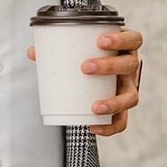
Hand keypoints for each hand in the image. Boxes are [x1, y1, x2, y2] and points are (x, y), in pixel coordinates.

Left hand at [26, 27, 143, 136]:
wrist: (100, 71)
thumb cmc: (92, 57)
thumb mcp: (80, 49)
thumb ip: (58, 49)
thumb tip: (33, 52)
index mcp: (125, 48)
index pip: (133, 39)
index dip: (120, 39)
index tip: (100, 41)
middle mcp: (131, 68)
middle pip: (130, 65)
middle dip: (109, 66)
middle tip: (85, 67)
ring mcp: (129, 87)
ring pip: (131, 96)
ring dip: (114, 102)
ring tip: (94, 106)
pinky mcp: (123, 107)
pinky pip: (122, 120)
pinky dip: (110, 126)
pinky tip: (93, 126)